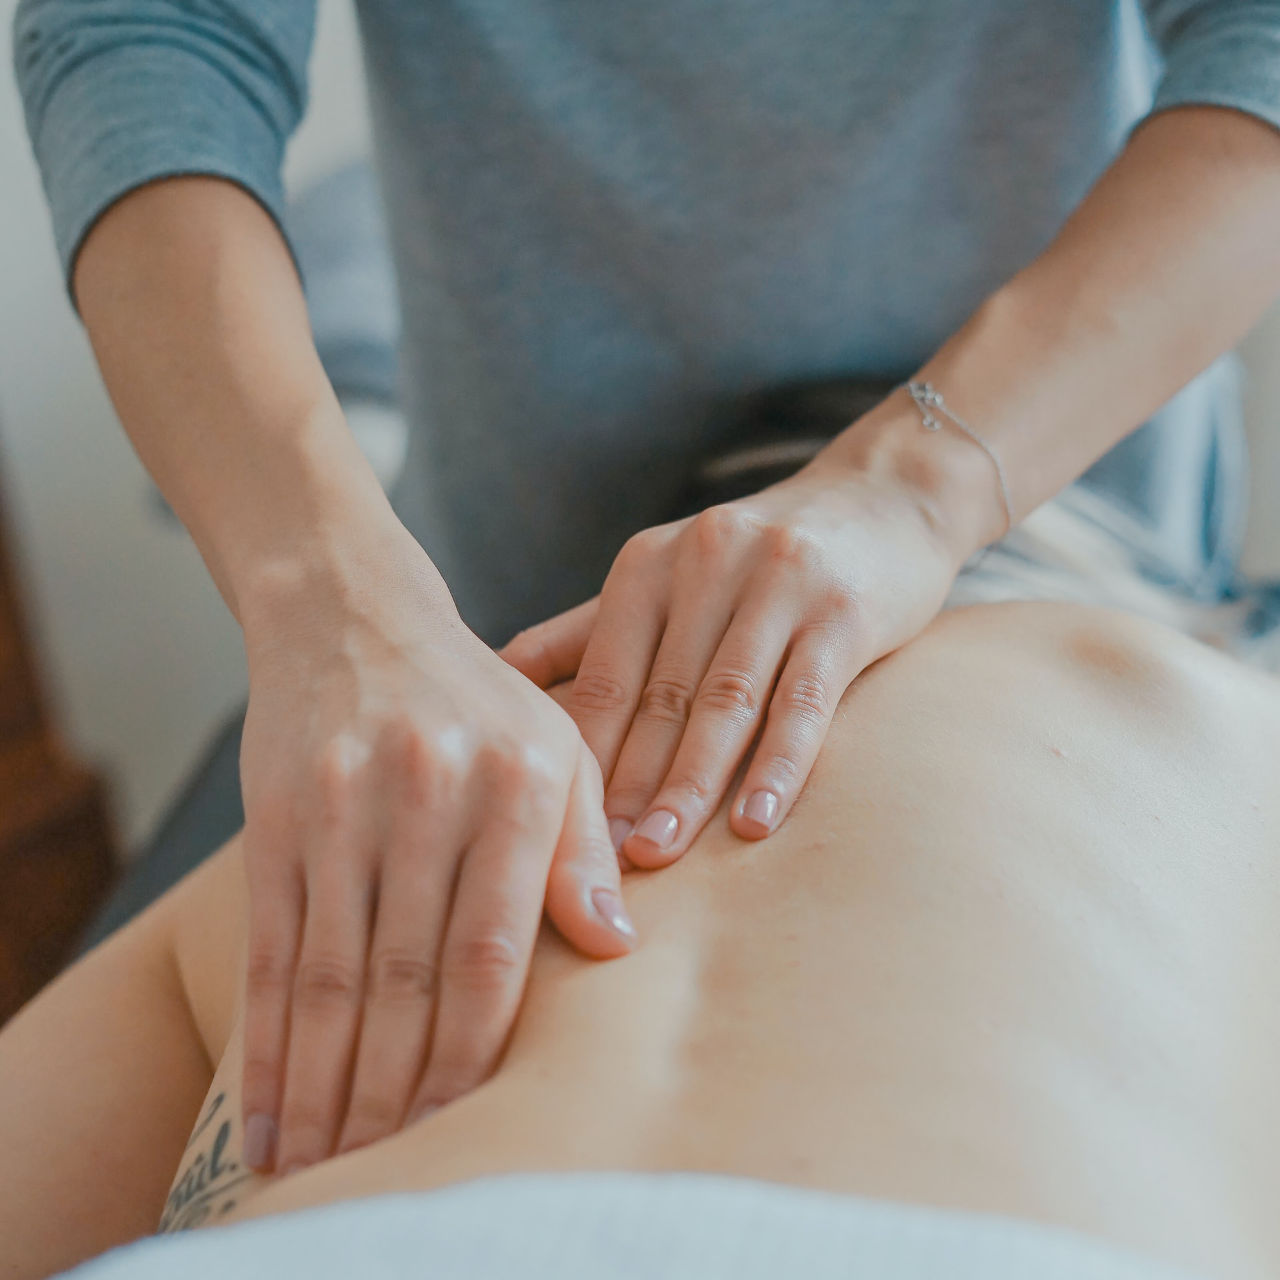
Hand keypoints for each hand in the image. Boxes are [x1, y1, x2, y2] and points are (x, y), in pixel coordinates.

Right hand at [236, 530, 634, 1175]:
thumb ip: (584, 847)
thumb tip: (615, 948)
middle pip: (408, 976)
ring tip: (322, 1166)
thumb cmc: (476, 699)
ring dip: (326, 1085)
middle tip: (387, 1172)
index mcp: (517, 784)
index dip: (475, 1051)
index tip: (467, 1126)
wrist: (353, 615)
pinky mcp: (276, 817)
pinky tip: (268, 1109)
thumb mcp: (557, 747)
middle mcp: (429, 794)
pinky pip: (272, 949)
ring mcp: (343, 805)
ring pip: (332, 976)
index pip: (493, 950)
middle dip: (396, 1091)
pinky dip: (267, 1040)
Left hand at [501, 448, 962, 866]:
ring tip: (659, 853)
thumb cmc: (757, 560)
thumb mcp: (666, 576)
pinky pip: (805, 699)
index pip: (603, 676)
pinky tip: (755, 822)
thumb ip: (587, 631)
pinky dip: (779, 764)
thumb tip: (495, 678)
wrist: (882, 497)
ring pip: (725, 701)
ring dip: (690, 784)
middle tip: (597, 863)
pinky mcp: (844, 611)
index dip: (579, 756)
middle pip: (659, 696)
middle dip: (626, 784)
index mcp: (649, 564)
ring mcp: (778, 583)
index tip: (554, 832)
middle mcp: (706, 563)